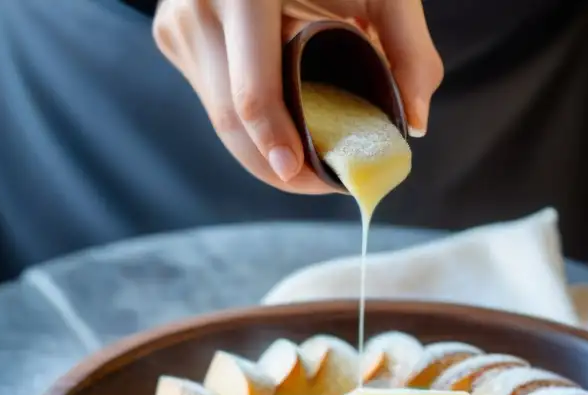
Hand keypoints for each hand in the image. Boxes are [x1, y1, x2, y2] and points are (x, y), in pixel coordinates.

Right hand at [153, 0, 442, 192]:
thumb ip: (408, 49)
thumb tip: (415, 124)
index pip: (252, 92)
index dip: (275, 142)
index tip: (301, 174)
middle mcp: (201, 8)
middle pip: (230, 118)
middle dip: (273, 166)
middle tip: (317, 184)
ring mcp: (179, 24)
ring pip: (217, 117)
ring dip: (260, 152)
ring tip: (305, 168)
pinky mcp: (172, 35)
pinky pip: (212, 98)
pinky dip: (248, 123)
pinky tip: (280, 130)